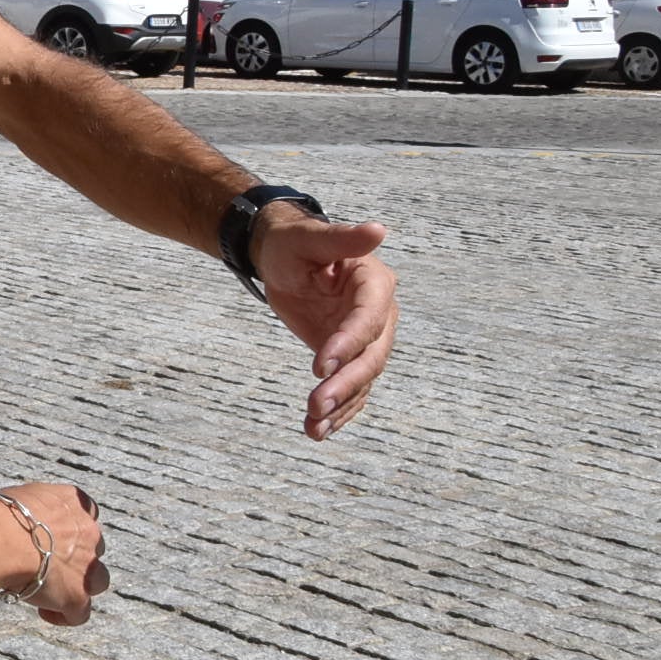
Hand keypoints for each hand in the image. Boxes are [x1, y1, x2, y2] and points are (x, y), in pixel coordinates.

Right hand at [0, 483, 106, 625]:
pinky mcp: (76, 596)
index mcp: (76, 503)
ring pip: (97, 581)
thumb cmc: (1, 515)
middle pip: (94, 547)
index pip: (87, 511)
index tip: (54, 533)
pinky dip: (64, 615)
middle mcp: (89, 533)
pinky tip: (44, 612)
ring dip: (78, 585)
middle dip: (76, 556)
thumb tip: (22, 518)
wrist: (0, 540)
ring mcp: (87, 567)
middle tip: (47, 562)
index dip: (72, 525)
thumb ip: (35, 507)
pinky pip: (79, 613)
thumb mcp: (21, 496)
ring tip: (51, 590)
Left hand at [254, 206, 396, 440]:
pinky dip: (337, 411)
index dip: (347, 344)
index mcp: (375, 285)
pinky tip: (317, 430)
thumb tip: (378, 229)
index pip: (367, 320)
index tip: (319, 365)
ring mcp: (365, 340)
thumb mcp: (308, 238)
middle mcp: (378, 316)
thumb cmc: (294, 242)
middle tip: (315, 404)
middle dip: (345, 383)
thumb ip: (340, 238)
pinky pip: (350, 389)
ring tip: (313, 427)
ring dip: (341, 405)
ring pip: (361, 380)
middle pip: (370, 357)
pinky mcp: (348, 357)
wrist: (282, 258)